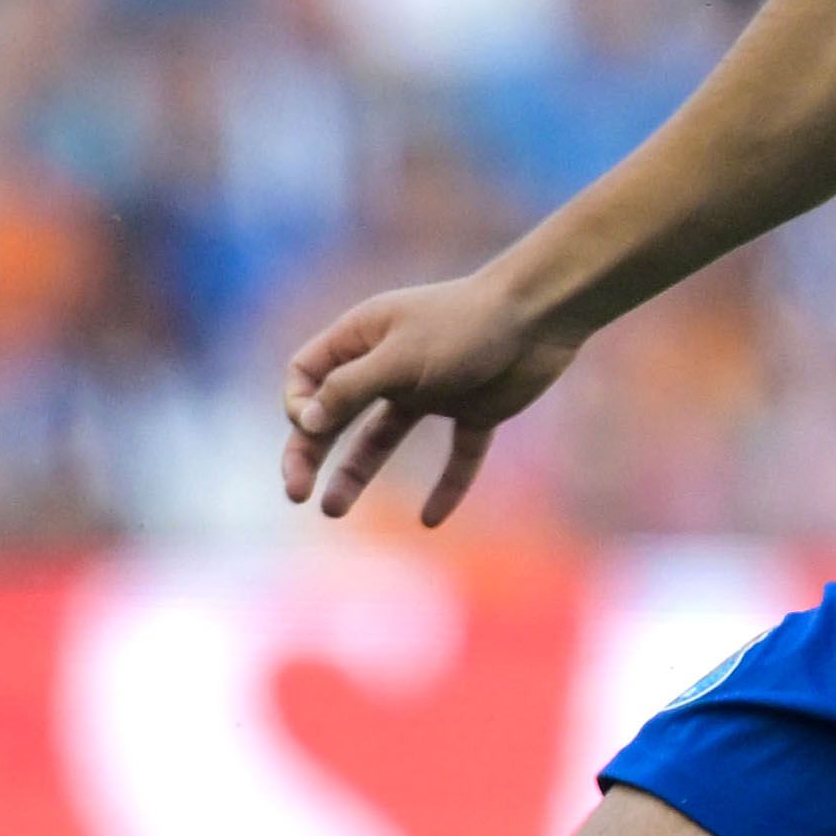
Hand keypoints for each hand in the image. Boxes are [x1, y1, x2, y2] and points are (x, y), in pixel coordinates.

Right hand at [280, 271, 580, 524]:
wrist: (540, 316)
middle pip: (335, 413)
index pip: (307, 374)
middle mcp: (390, 363)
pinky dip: (446, 486)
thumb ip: (349, 390)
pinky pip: (456, 454)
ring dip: (356, 473)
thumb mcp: (397, 359)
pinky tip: (432, 520)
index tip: (309, 428)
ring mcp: (431, 388)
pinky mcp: (473, 409)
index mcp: (363, 336)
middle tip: (296, 493)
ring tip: (333, 511)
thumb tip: (304, 423)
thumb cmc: (463, 327)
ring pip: (382, 438)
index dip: (298, 404)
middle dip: (311, 451)